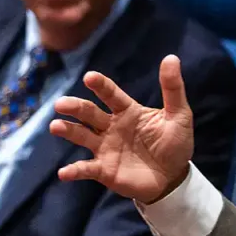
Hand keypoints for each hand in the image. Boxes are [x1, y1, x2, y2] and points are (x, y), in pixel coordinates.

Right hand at [52, 55, 194, 202]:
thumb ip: (173, 88)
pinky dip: (74, 170)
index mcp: (127, 111)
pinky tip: (64, 173)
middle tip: (61, 103)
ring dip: (68, 130)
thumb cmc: (175, 143)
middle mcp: (111, 126)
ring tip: (55, 126)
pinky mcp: (104, 170)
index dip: (100, 85)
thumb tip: (172, 57)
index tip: (89, 77)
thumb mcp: (179, 115)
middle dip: (75, 107)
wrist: (174, 177)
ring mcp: (105, 148)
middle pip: (89, 113)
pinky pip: (86, 168)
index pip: (111, 94)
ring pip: (82, 136)